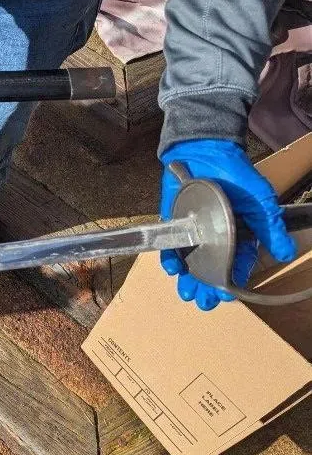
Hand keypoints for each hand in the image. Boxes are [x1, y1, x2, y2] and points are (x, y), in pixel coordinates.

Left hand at [159, 139, 296, 310]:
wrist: (204, 150)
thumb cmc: (237, 177)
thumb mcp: (259, 201)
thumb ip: (269, 227)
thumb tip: (285, 253)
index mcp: (238, 237)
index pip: (234, 266)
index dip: (230, 282)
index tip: (227, 296)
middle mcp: (214, 240)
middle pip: (209, 271)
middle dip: (206, 289)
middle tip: (204, 304)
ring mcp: (192, 234)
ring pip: (189, 264)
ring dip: (187, 280)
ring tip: (188, 294)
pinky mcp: (173, 225)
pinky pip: (170, 247)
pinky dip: (170, 259)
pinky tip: (172, 269)